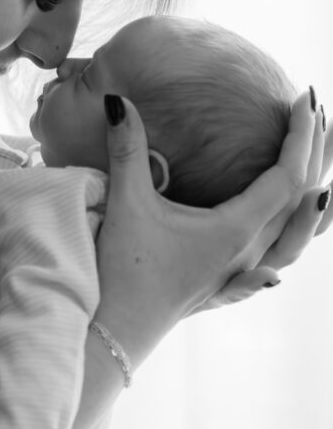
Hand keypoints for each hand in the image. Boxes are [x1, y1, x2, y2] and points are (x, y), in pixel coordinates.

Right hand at [93, 91, 325, 368]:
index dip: (301, 135)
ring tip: (322, 164)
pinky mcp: (231, 281)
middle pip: (303, 199)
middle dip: (314, 151)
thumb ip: (127, 149)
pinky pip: (282, 252)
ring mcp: (244, 271)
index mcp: (236, 230)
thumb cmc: (123, 269)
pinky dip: (299, 230)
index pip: (288, 176)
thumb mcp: (126, 203)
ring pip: (300, 232)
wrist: (116, 329)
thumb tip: (119, 101)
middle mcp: (251, 252)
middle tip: (315, 109)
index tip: (304, 99)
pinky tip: (298, 224)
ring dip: (314, 193)